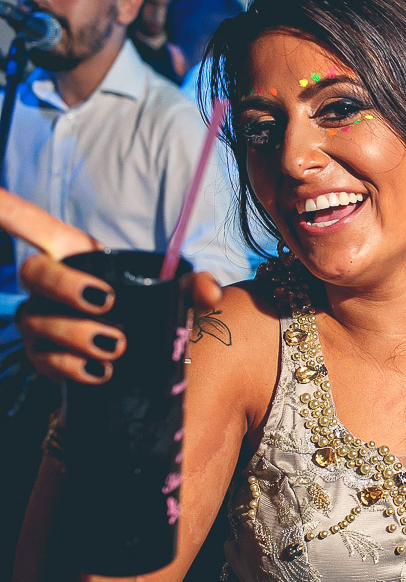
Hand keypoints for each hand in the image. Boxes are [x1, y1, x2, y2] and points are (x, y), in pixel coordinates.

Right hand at [0, 188, 221, 382]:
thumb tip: (209, 290)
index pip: (32, 225)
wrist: (146, 360)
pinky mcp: (45, 357)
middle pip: (32, 273)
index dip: (6, 209)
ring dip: (74, 333)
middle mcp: (49, 286)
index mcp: (75, 256)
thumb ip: (195, 288)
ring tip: (115, 347)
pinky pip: (44, 360)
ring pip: (35, 320)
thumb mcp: (177, 297)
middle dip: (64, 286)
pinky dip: (71, 367)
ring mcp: (41, 321)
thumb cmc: (153, 313)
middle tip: (107, 303)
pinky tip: (100, 372)